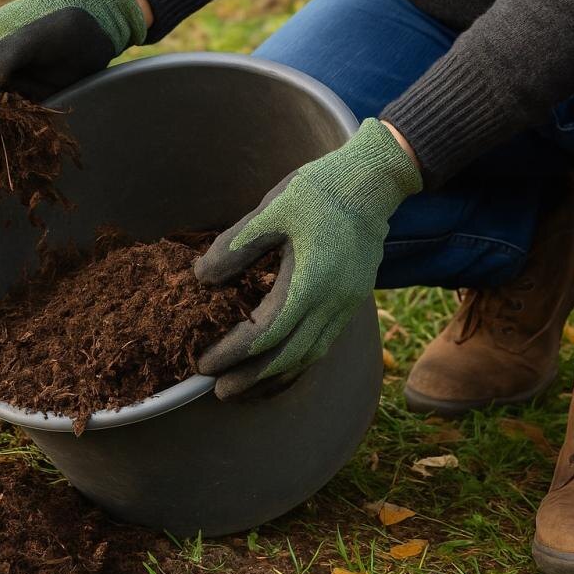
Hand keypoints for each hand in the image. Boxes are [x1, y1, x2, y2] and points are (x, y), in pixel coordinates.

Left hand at [195, 119, 422, 399]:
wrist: (373, 181)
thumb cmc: (318, 191)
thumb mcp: (270, 210)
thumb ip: (235, 247)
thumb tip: (201, 278)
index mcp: (310, 282)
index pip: (265, 334)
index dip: (233, 353)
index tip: (205, 363)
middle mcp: (332, 302)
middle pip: (288, 356)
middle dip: (251, 378)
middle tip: (219, 392)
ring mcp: (346, 305)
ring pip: (310, 356)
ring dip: (276, 376)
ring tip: (245, 389)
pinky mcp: (351, 300)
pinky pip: (323, 344)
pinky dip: (298, 362)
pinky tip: (279, 367)